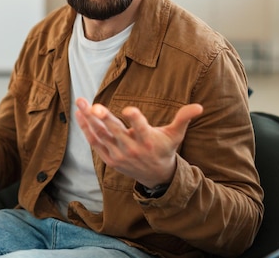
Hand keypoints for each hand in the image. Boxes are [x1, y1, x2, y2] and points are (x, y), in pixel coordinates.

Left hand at [75, 98, 202, 188]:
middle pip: (116, 132)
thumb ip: (184, 118)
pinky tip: (79, 114)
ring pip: (101, 136)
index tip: (128, 109)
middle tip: (93, 105)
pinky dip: (86, 129)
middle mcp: (132, 148)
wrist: (156, 176)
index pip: (141, 129)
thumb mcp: (175, 135)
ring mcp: (119, 154)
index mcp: (148, 140)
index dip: (135, 119)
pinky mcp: (109, 158)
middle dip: (104, 118)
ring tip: (80, 102)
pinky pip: (95, 142)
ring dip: (88, 119)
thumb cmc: (165, 149)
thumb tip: (199, 106)